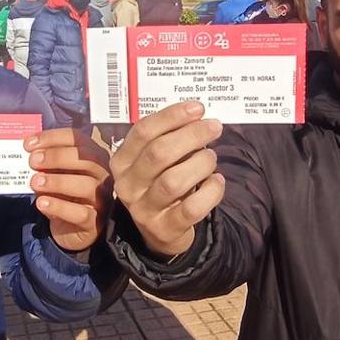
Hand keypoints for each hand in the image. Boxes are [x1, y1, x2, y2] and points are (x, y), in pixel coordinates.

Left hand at [24, 128, 112, 252]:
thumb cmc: (63, 196)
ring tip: (35, 182)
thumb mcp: (54, 176)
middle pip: (86, 158)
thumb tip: (31, 155)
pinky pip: (81, 213)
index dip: (52, 138)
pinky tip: (41, 203)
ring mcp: (102, 198)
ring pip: (86, 185)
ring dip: (58, 181)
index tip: (29, 144)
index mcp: (92, 156)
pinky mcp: (95, 222)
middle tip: (33, 161)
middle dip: (56, 157)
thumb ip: (46, 164)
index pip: (76, 139)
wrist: (71, 230)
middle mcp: (102, 174)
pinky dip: (59, 207)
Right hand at [111, 101, 224, 257]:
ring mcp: (144, 209)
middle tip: (214, 127)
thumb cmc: (161, 184)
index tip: (197, 108)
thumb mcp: (156, 162)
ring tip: (212, 158)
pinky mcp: (164, 228)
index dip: (172, 116)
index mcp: (122, 161)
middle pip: (158, 153)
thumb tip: (197, 117)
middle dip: (191, 135)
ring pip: (174, 180)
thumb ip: (170, 139)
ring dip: (201, 164)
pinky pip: (191, 208)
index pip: (143, 131)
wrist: (160, 232)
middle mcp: (127, 184)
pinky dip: (210, 191)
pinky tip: (217, 181)